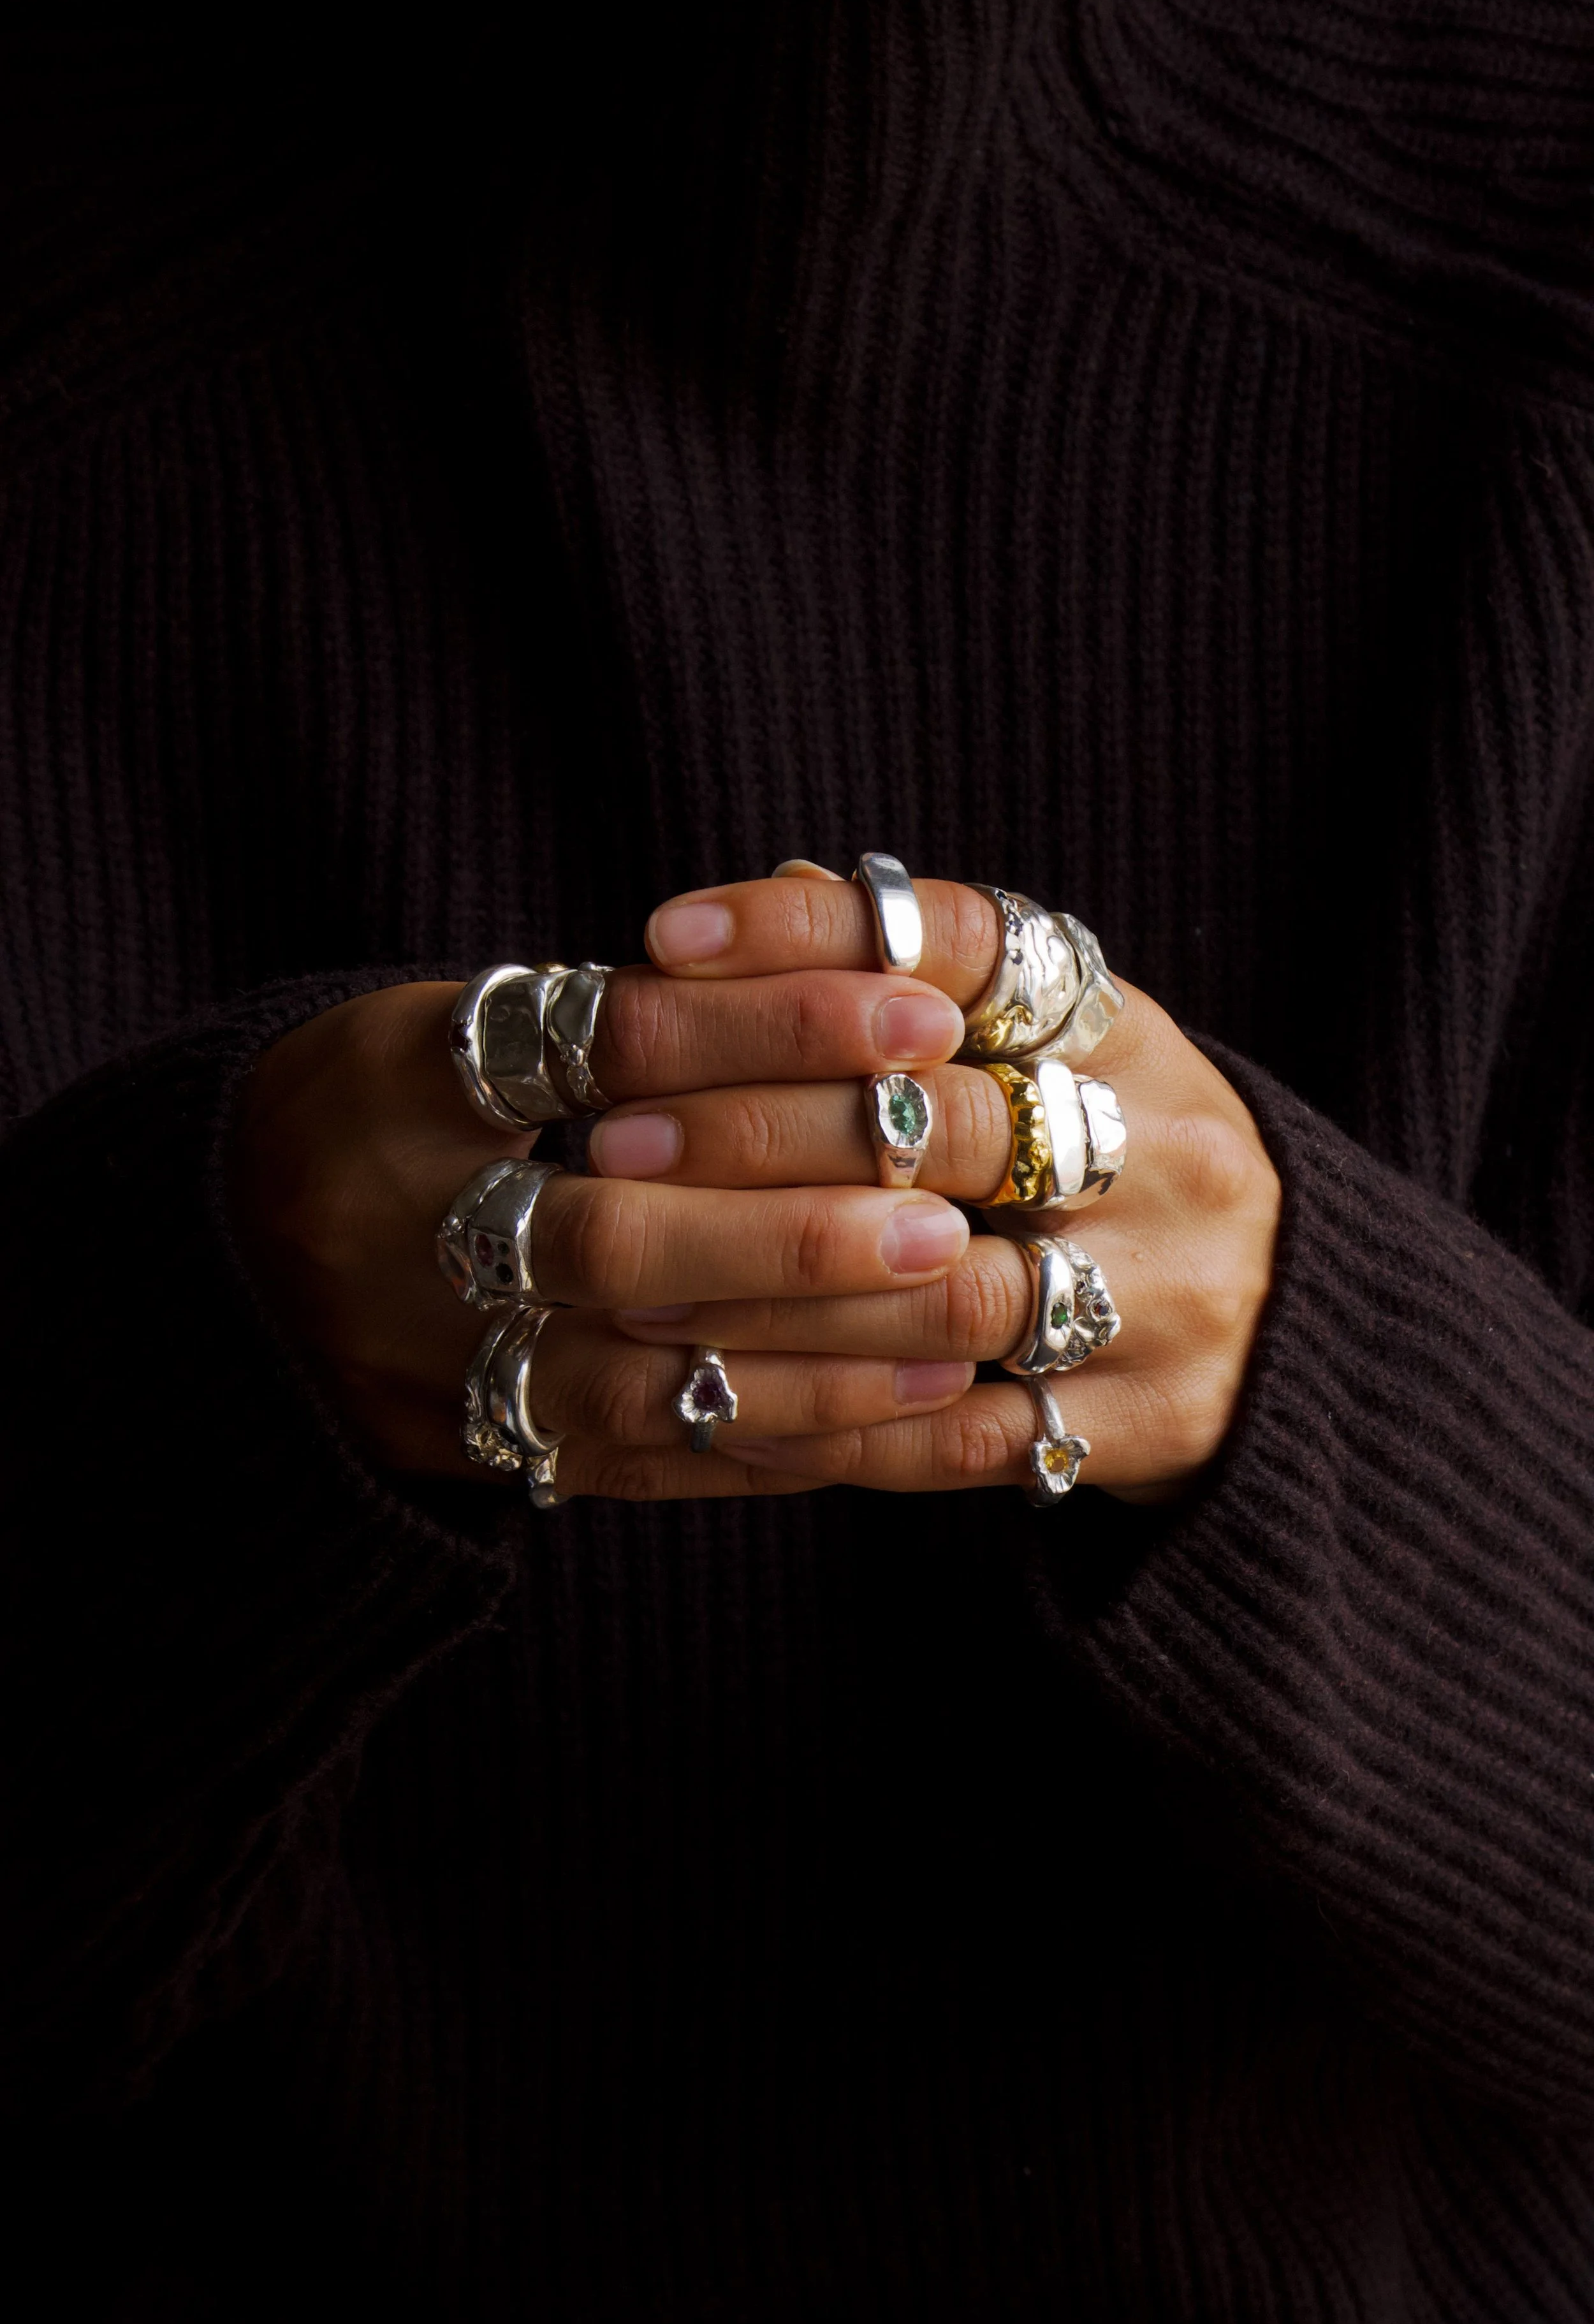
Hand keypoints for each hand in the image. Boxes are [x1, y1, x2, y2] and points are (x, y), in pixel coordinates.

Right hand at [229, 965, 975, 1490]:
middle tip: (944, 1219)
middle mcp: (395, 1226)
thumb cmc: (390, 1109)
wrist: (218, 1261)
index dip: (774, 1027)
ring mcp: (424, 1359)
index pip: (611, 1041)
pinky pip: (636, 1465)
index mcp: (401, 1077)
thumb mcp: (461, 1021)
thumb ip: (623, 1011)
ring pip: (637, 1379)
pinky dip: (769, 1442)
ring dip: (813, 1363)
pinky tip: (886, 1418)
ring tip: (956, 1332)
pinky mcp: (464, 1452)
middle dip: (797, 1233)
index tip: (920, 1017)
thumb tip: (844, 975)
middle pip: (615, 1237)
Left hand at [594, 874, 1280, 1503]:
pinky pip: (969, 1435)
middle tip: (616, 1145)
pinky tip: (722, 1406)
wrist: (1306, 1332)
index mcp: (1127, 1032)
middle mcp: (1166, 1146)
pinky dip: (834, 1423)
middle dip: (758, 1131)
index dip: (812, 936)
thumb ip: (924, 980)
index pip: (971, 944)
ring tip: (637, 1294)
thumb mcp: (1062, 1050)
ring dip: (776, 1297)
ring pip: (947, 1293)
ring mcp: (1172, 1291)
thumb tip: (780, 888)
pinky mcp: (1154, 1423)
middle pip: (947, 1122)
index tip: (666, 941)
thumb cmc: (1120, 1166)